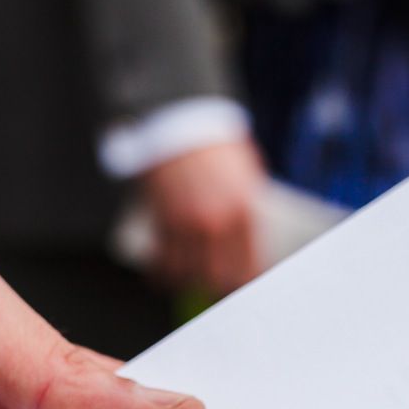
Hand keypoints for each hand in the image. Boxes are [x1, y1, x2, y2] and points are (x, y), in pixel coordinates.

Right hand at [139, 137, 265, 295]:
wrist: (181, 120)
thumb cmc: (216, 145)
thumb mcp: (246, 175)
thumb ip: (247, 209)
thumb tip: (247, 242)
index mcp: (244, 211)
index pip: (248, 266)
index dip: (242, 283)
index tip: (238, 289)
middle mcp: (216, 222)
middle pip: (216, 277)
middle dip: (213, 286)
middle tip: (210, 287)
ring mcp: (187, 223)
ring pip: (186, 274)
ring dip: (185, 280)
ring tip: (185, 279)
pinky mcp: (162, 219)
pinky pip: (161, 261)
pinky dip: (160, 272)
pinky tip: (162, 273)